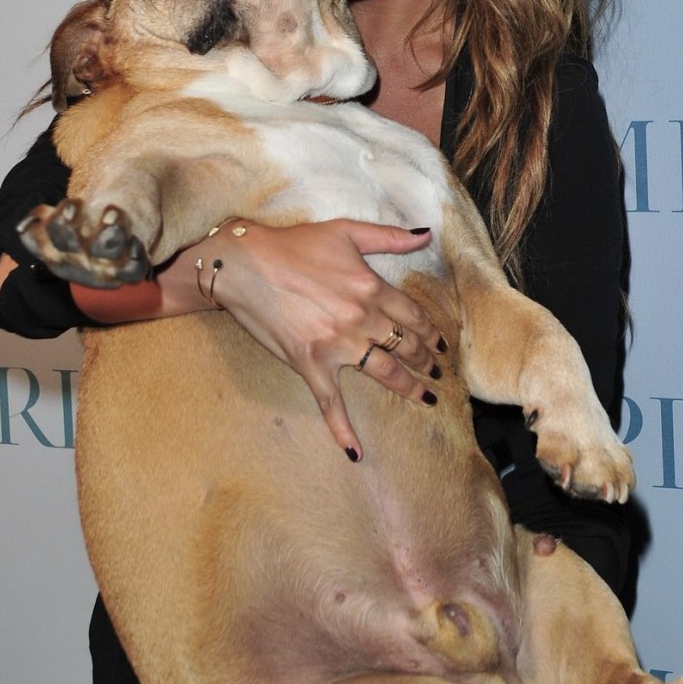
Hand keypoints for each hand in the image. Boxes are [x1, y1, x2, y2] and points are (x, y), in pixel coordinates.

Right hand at [210, 219, 442, 458]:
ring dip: (409, 387)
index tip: (438, 343)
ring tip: (425, 396)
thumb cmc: (292, 245)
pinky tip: (356, 452)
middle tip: (435, 370)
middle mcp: (360, 318)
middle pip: (405, 346)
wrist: (243, 264)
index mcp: (371, 286)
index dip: (429, 331)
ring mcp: (337, 344)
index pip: (412, 315)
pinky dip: (343, 429)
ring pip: (384, 373)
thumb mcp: (344, 231)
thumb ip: (388, 236)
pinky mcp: (310, 364)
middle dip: (424, 360)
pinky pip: (331, 403)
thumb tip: (425, 234)